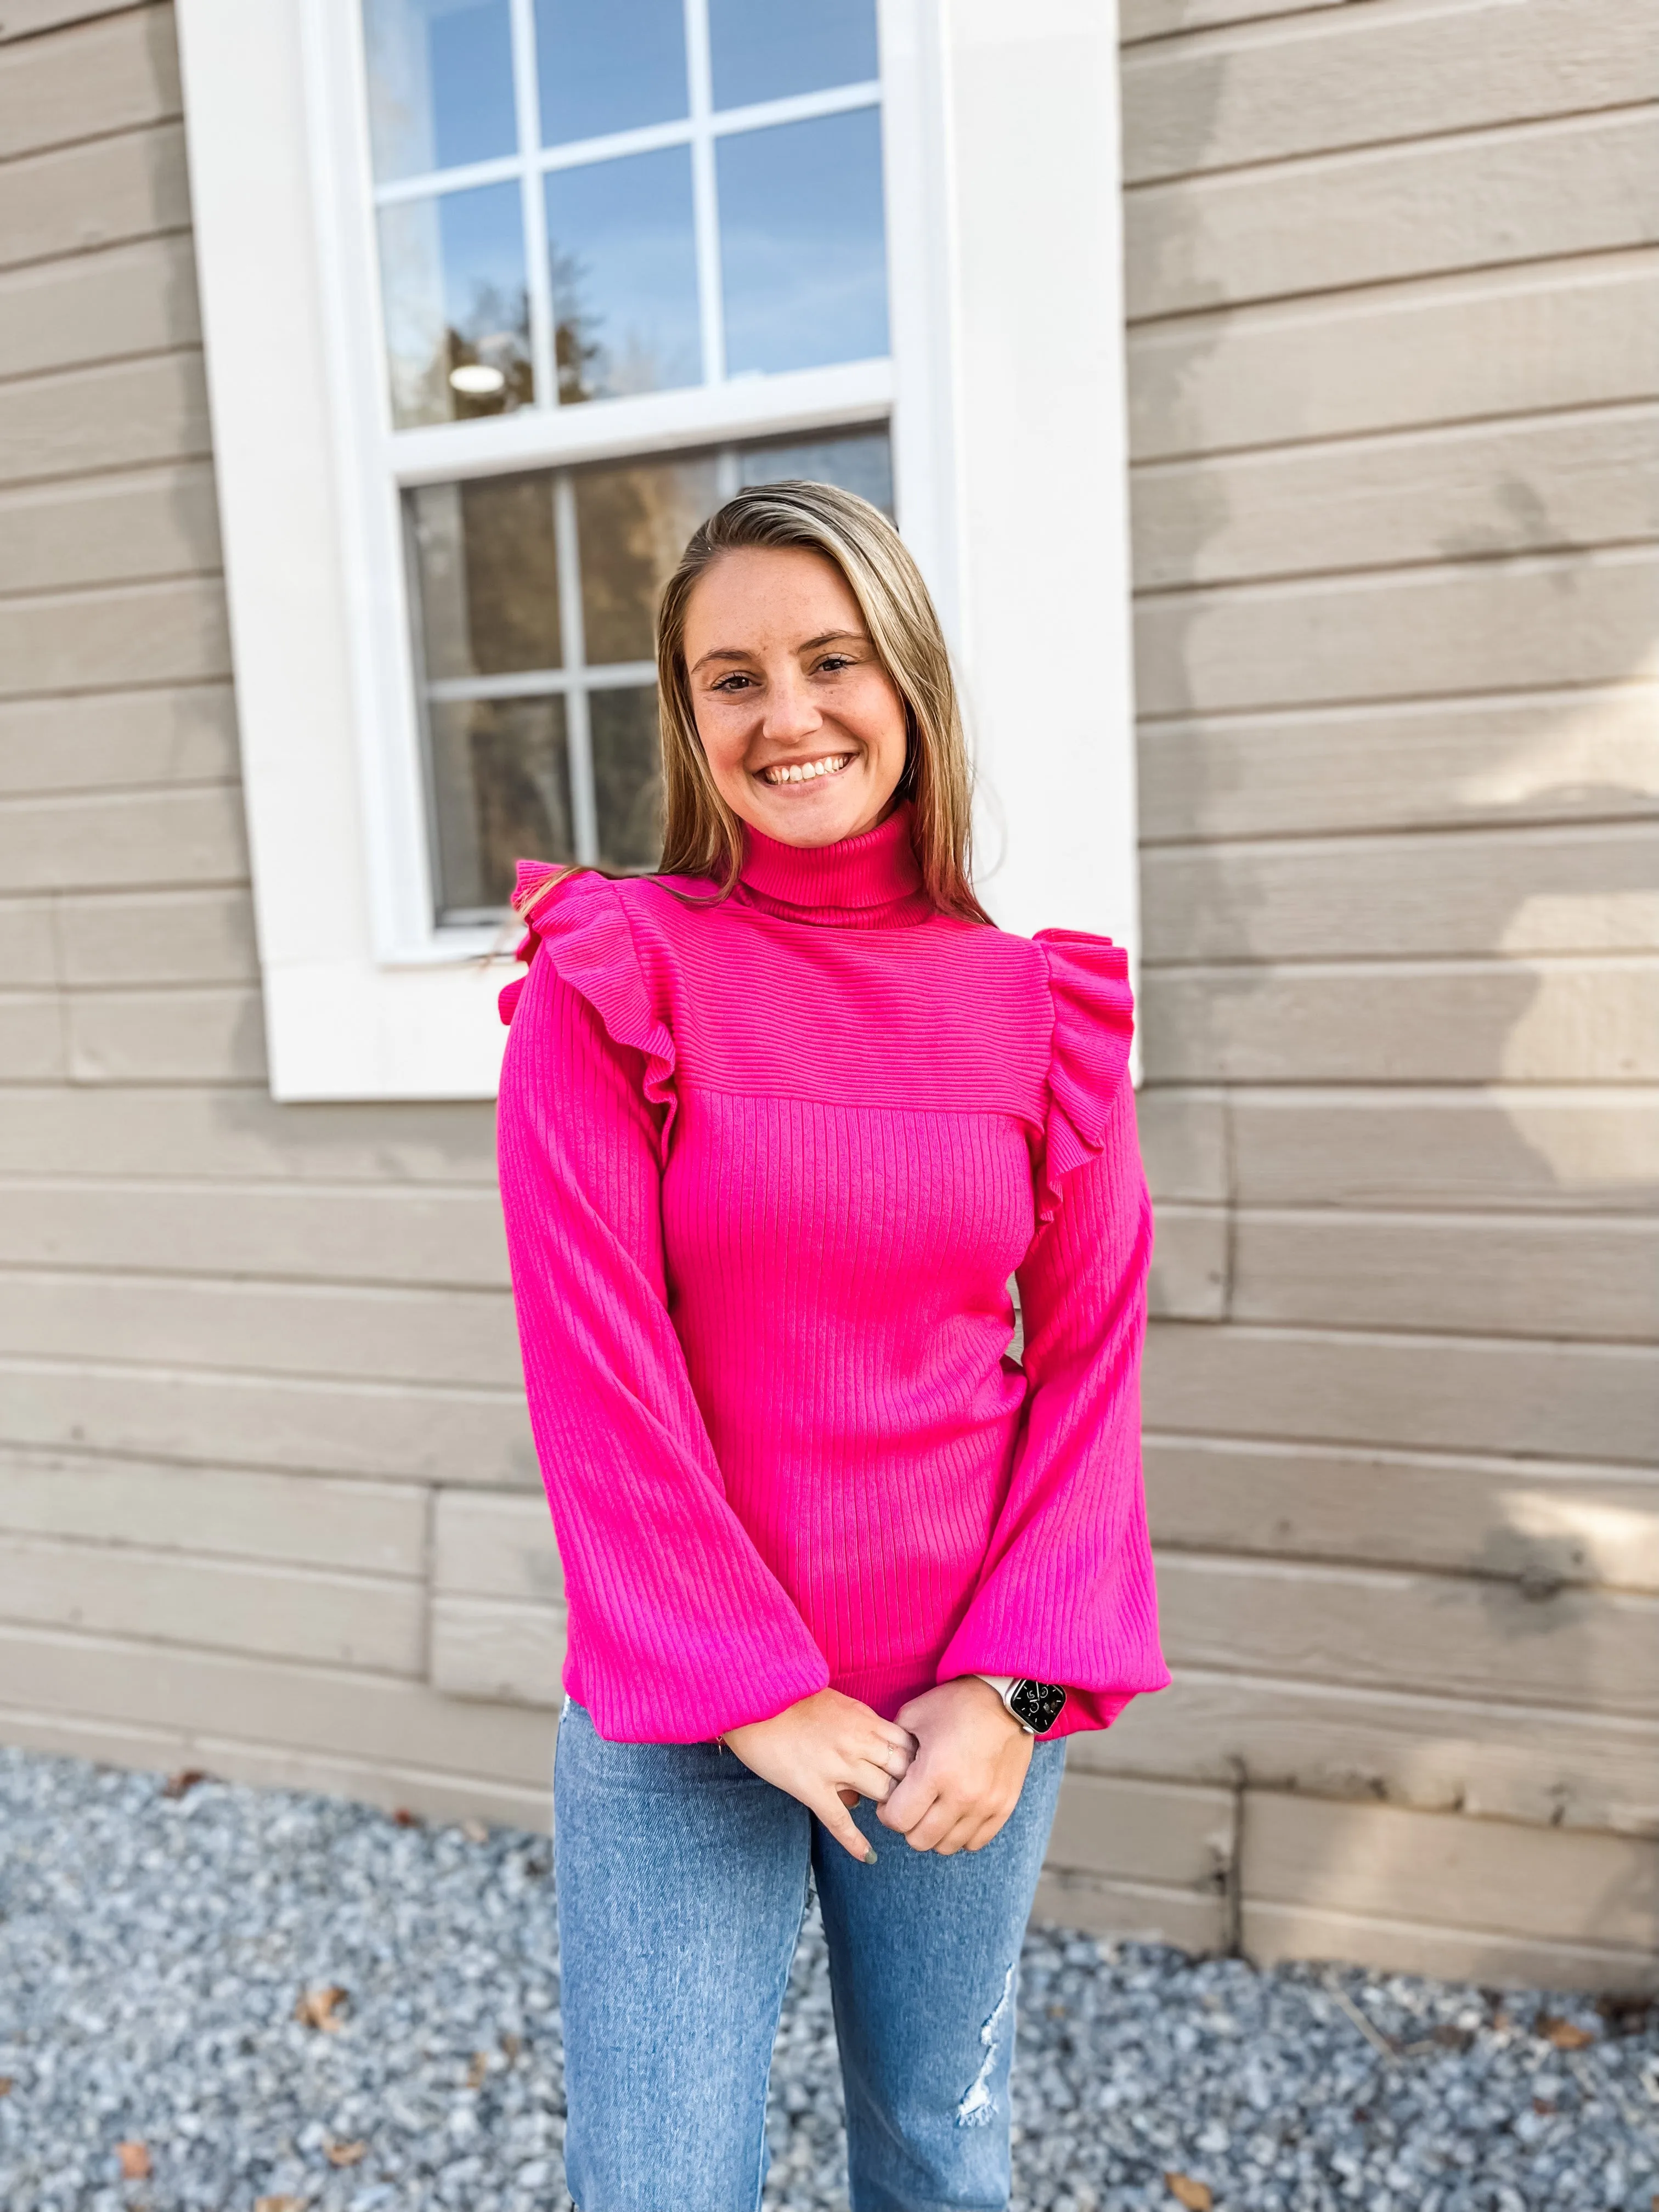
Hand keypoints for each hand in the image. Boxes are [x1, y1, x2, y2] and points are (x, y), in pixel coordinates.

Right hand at [722, 1690, 917, 1862]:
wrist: (753, 1699)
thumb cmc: (793, 1697)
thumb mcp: (838, 1703)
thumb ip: (862, 1726)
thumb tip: (872, 1760)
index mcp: (865, 1719)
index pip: (909, 1745)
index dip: (920, 1762)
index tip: (924, 1774)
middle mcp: (857, 1743)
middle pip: (904, 1772)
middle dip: (914, 1788)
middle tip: (917, 1802)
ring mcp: (836, 1767)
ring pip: (882, 1794)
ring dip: (891, 1808)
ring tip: (895, 1820)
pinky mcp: (812, 1788)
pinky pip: (840, 1821)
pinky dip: (856, 1842)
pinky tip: (869, 1856)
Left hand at [877, 1677, 1032, 1855]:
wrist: (1006, 1698)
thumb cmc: (957, 1703)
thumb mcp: (914, 1716)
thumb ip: (894, 1748)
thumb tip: (885, 1773)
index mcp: (935, 1772)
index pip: (898, 1820)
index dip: (886, 1812)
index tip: (890, 1799)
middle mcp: (962, 1795)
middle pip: (920, 1840)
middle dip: (908, 1825)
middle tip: (910, 1804)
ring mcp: (986, 1805)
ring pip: (947, 1846)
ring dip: (934, 1832)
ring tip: (934, 1808)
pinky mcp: (1004, 1807)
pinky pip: (975, 1842)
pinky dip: (961, 1834)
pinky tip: (956, 1813)